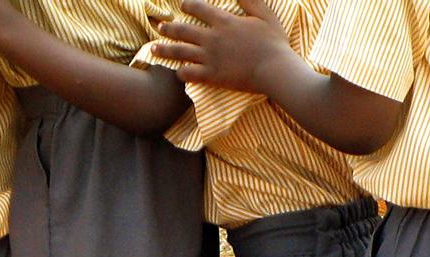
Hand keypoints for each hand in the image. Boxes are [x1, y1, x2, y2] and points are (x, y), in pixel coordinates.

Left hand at [153, 0, 295, 92]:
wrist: (275, 69)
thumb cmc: (274, 43)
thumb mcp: (264, 15)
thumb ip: (250, 0)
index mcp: (224, 21)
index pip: (198, 8)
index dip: (188, 5)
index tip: (182, 6)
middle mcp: (212, 38)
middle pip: (183, 30)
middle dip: (169, 28)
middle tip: (160, 27)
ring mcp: (210, 57)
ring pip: (180, 51)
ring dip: (165, 49)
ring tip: (153, 48)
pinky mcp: (212, 76)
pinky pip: (189, 73)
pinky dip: (180, 72)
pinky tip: (176, 71)